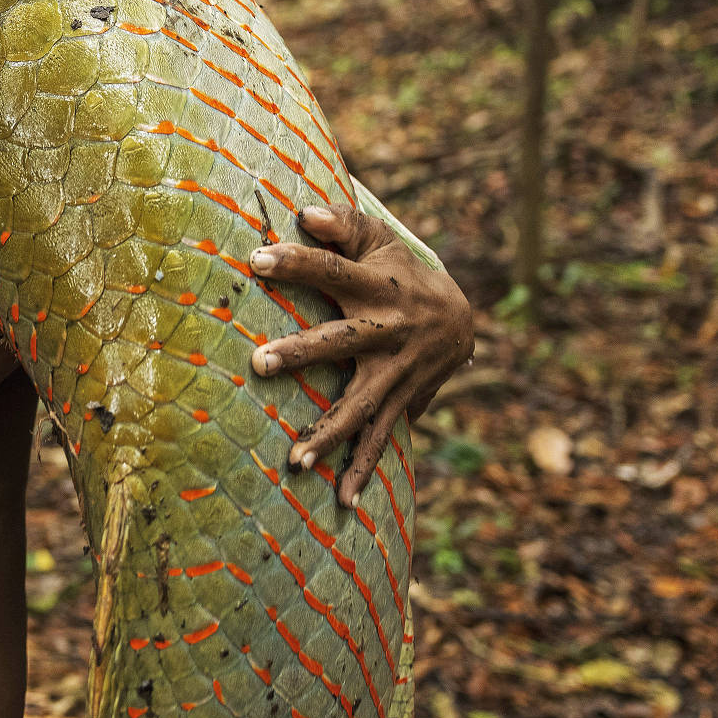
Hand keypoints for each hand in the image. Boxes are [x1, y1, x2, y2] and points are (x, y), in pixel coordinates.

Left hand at [246, 204, 473, 506]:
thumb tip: (304, 213)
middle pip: (341, 341)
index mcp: (376, 286)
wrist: (462, 320)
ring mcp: (395, 372)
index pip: (331, 268)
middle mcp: (387, 330)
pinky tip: (344, 504)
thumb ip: (342, 223)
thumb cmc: (399, 271)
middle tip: (259, 363)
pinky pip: (381, 440)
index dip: (297, 261)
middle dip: (302, 353)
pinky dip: (365, 473)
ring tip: (296, 459)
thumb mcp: (379, 241)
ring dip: (330, 433)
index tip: (255, 259)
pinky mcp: (401, 402)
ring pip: (361, 404)